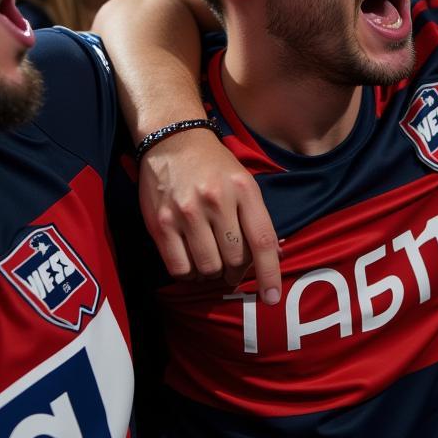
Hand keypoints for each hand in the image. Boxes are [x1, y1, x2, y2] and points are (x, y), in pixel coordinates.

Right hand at [138, 127, 282, 302]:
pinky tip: (191, 260)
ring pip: (208, 267)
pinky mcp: (161, 222)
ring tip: (209, 259)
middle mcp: (216, 200)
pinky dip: (188, 272)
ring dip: (211, 272)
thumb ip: (257, 217)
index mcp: (244, 189)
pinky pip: (179, 268)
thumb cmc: (213, 164)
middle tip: (230, 265)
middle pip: (234, 260)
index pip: (262, 241)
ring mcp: (187, 212)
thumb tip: (276, 256)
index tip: (272, 297)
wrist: (173, 140)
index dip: (270, 274)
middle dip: (235, 271)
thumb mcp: (244, 181)